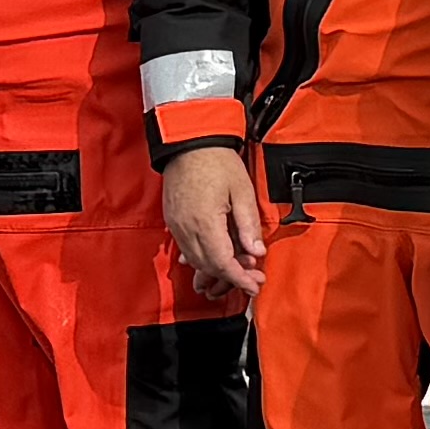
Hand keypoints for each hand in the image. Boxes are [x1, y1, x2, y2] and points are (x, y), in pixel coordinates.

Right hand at [163, 145, 269, 300]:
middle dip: (231, 278)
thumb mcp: (242, 191)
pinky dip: (201, 258)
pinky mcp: (173, 220)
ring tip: (238, 270)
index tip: (254, 285)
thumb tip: (256, 251)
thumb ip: (248, 225)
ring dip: (216, 270)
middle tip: (252, 278)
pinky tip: (215, 259)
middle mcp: (187, 229)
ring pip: (195, 261)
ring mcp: (177, 225)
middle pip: (208, 267)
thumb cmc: (217, 161)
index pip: (222, 263)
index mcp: (205, 222)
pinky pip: (186, 249)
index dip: (239, 278)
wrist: (190, 142)